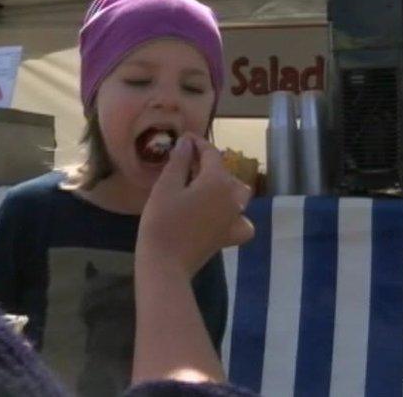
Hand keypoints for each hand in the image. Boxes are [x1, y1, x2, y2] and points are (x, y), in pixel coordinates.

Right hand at [137, 133, 254, 276]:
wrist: (165, 263)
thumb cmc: (161, 221)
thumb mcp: (165, 186)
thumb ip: (179, 161)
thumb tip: (187, 142)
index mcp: (217, 180)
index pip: (211, 153)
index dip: (197, 143)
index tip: (184, 139)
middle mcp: (233, 196)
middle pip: (225, 172)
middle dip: (208, 164)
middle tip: (186, 164)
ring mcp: (236, 217)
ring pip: (238, 194)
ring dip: (224, 186)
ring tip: (204, 188)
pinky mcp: (231, 236)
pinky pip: (242, 220)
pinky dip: (236, 216)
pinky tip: (222, 216)